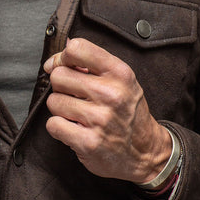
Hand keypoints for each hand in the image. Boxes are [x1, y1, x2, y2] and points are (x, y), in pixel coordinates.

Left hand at [44, 38, 171, 183]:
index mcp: (119, 73)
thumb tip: (54, 59)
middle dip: (62, 87)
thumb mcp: (120, 81)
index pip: (77, 48)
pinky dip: (59, 128)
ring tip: (78, 116)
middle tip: (77, 98)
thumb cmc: (127, 112)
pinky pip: (52, 124)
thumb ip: (90, 65)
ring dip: (61, 110)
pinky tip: (75, 129)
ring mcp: (100, 119)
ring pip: (53, 101)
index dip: (64, 58)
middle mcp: (111, 94)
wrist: (146, 152)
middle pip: (58, 76)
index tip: (67, 68)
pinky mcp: (88, 142)